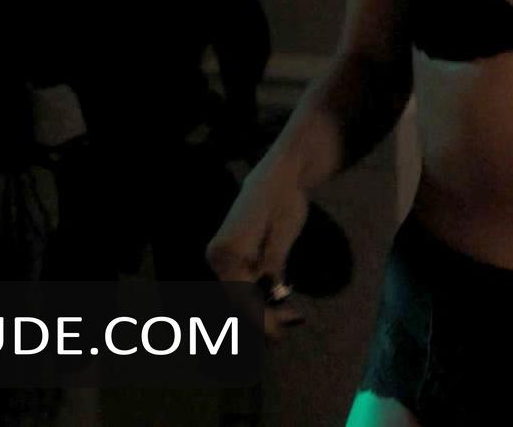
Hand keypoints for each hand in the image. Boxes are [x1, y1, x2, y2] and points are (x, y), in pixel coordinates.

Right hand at [205, 162, 310, 341]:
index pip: (240, 293)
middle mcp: (218, 255)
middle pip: (239, 298)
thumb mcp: (285, 230)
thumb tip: (274, 291)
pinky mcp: (230, 258)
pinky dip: (260, 295)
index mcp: (227, 249)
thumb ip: (275, 262)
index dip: (259, 318)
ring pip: (241, 294)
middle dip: (264, 316)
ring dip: (264, 308)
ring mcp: (222, 257)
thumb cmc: (284, 199)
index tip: (278, 335)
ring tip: (293, 316)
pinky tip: (280, 302)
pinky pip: (243, 284)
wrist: (277, 176)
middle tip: (293, 324)